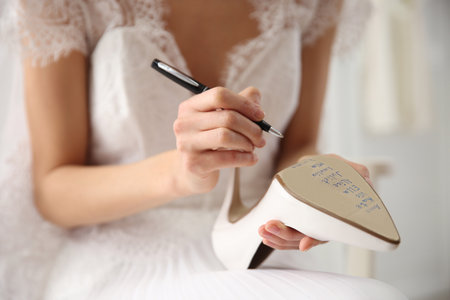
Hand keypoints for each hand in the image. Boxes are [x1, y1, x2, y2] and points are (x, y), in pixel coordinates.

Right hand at [173, 86, 265, 195]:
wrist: (191, 172)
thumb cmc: (210, 141)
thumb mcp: (222, 119)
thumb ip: (240, 102)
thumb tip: (255, 96)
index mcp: (190, 107)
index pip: (220, 95)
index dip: (244, 104)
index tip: (260, 115)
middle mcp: (184, 123)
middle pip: (227, 117)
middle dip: (251, 128)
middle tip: (261, 137)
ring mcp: (187, 144)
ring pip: (226, 136)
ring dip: (247, 142)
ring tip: (252, 147)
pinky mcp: (194, 164)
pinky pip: (227, 158)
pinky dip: (245, 158)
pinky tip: (251, 158)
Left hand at [258, 154, 372, 250]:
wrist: (314, 166)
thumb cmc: (329, 166)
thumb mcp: (343, 165)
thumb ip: (355, 171)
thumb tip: (365, 177)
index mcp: (335, 215)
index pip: (326, 232)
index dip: (315, 239)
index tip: (304, 244)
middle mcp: (322, 224)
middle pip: (305, 237)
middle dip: (286, 235)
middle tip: (269, 226)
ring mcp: (308, 225)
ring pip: (293, 239)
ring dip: (277, 237)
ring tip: (263, 230)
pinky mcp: (296, 222)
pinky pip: (287, 235)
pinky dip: (276, 237)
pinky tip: (264, 234)